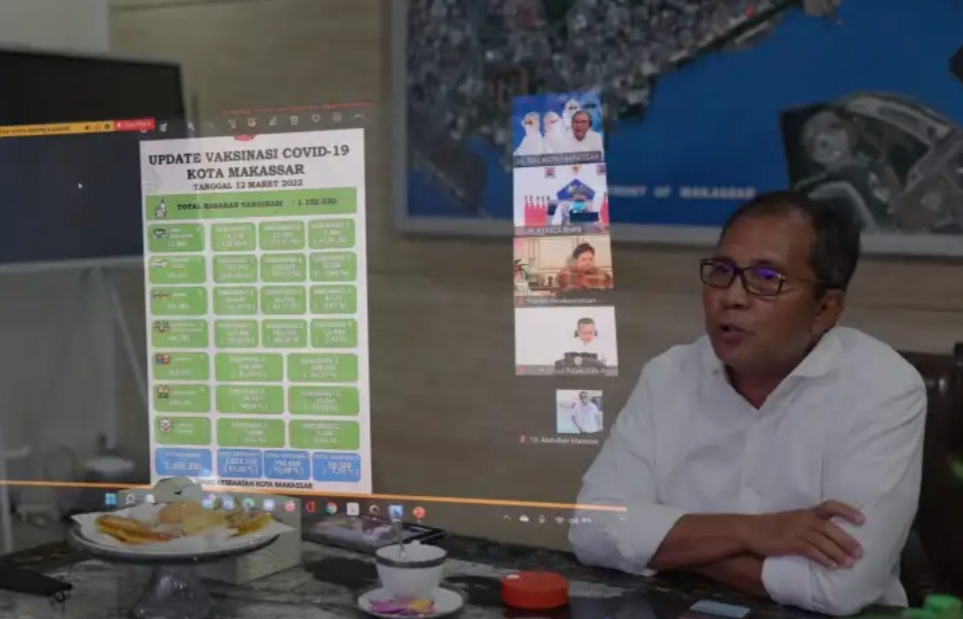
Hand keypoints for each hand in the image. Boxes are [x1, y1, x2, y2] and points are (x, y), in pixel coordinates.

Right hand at [743, 500, 864, 568]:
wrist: (751, 530)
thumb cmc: (772, 526)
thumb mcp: (792, 520)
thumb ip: (809, 525)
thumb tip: (829, 536)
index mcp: (806, 511)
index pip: (830, 506)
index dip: (847, 511)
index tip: (862, 520)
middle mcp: (805, 519)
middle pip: (831, 528)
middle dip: (847, 541)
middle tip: (860, 553)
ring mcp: (798, 531)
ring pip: (824, 542)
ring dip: (838, 554)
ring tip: (849, 564)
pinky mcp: (791, 543)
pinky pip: (812, 551)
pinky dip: (824, 559)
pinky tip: (832, 566)